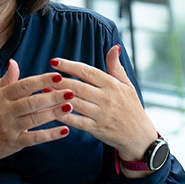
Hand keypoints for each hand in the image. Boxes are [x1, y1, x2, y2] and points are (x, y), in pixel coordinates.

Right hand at [0, 59, 73, 180]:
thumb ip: (5, 81)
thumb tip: (14, 62)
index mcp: (0, 97)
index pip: (23, 85)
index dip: (41, 80)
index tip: (58, 76)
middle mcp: (4, 111)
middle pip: (32, 102)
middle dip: (52, 96)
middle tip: (71, 91)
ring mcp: (9, 128)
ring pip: (35, 119)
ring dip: (54, 113)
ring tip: (70, 106)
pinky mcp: (14, 143)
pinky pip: (35, 138)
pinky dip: (50, 135)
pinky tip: (64, 130)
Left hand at [49, 45, 158, 171]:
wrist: (140, 136)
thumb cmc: (132, 108)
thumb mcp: (127, 85)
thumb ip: (116, 67)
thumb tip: (114, 47)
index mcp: (112, 85)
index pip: (88, 72)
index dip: (70, 66)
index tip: (54, 61)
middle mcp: (106, 98)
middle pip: (78, 86)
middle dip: (59, 80)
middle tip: (44, 75)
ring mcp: (101, 114)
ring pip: (76, 103)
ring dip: (58, 97)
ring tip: (43, 91)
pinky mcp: (97, 129)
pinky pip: (77, 122)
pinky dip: (64, 116)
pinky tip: (52, 111)